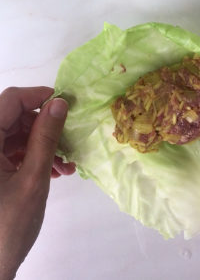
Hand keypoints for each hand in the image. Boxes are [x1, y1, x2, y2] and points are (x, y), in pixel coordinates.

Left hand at [0, 88, 68, 278]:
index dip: (39, 97)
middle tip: (71, 139)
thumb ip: (45, 137)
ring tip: (66, 163)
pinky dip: (32, 156)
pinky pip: (10, 151)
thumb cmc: (9, 223)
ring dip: (42, 143)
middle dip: (44, 124)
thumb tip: (60, 103)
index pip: (10, 100)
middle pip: (12, 117)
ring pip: (13, 134)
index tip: (69, 105)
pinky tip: (54, 171)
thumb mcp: (33, 178)